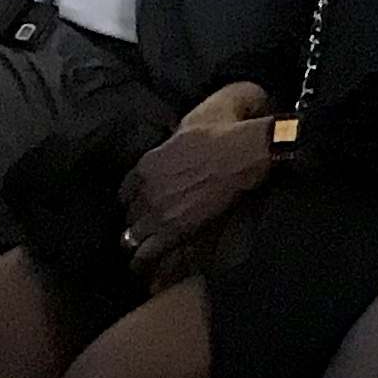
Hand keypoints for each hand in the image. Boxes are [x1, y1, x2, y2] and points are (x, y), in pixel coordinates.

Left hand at [122, 104, 279, 271]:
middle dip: (139, 218)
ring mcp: (156, 213)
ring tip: (147, 249)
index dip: (138, 194)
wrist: (250, 152)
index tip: (148, 198)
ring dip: (139, 241)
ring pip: (131, 237)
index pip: (127, 188)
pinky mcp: (172, 233)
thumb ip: (192, 118)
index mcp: (148, 162)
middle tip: (153, 222)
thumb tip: (200, 116)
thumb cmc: (232, 129)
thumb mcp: (208, 109)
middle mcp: (145, 190)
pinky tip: (146, 268)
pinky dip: (144, 263)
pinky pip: (144, 256)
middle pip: (129, 214)